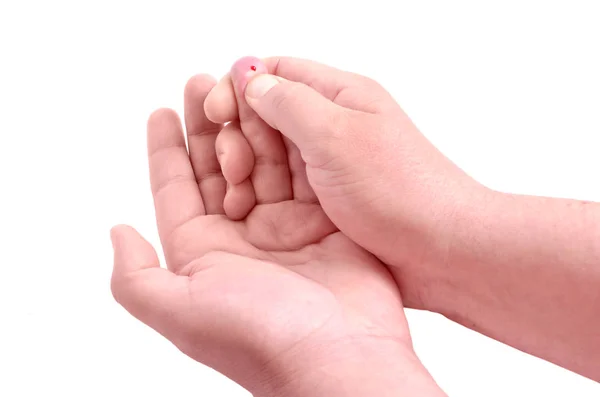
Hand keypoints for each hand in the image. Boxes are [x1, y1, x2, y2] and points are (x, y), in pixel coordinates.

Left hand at [111, 72, 444, 395]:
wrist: (342, 357)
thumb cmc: (261, 338)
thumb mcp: (181, 312)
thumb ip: (135, 278)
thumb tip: (118, 233)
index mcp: (203, 256)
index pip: (176, 191)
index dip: (164, 151)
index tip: (159, 113)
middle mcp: (241, 240)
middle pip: (217, 169)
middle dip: (207, 127)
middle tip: (202, 83)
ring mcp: (284, 229)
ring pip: (261, 163)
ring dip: (249, 127)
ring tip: (240, 88)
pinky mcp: (324, 222)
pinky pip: (303, 171)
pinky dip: (293, 142)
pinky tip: (283, 113)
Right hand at [204, 56, 483, 309]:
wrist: (443, 252)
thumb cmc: (401, 192)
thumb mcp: (337, 136)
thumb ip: (288, 103)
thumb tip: (249, 77)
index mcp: (340, 96)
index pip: (274, 72)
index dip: (237, 86)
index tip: (214, 111)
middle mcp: (332, 126)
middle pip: (265, 113)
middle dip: (236, 132)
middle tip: (234, 165)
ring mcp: (328, 166)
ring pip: (268, 153)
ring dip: (243, 166)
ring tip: (237, 191)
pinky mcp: (325, 201)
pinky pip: (279, 187)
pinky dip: (257, 193)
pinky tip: (246, 209)